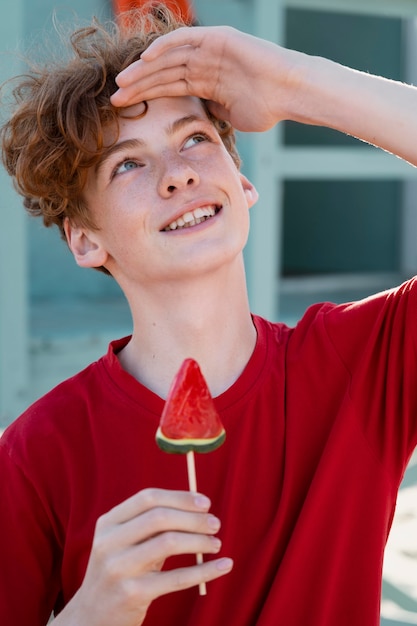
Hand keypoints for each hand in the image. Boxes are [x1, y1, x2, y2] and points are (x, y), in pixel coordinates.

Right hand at [53, 488, 231, 625]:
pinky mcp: (132, 594)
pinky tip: (223, 566)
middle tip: (215, 524)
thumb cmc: (120, 571)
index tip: (205, 503)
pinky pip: (177, 578)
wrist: (92, 617)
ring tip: (216, 544)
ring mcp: (119, 568)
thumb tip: (197, 507)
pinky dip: (205, 571)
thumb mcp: (124, 543)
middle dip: (193, 518)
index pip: (148, 498)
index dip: (180, 497)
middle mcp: (109, 542)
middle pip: (160, 517)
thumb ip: (150, 524)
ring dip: (200, 541)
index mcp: (108, 523)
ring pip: (169, 543)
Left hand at [111, 25, 303, 132]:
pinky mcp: (216, 38)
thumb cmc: (266, 108)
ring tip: (123, 83)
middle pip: (162, 73)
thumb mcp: (229, 116)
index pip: (166, 87)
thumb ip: (209, 112)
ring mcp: (209, 49)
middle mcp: (203, 63)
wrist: (288, 93)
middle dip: (138, 85)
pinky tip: (146, 59)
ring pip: (169, 57)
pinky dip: (165, 47)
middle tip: (115, 98)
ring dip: (145, 69)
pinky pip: (185, 40)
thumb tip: (195, 116)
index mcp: (204, 82)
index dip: (144, 96)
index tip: (125, 108)